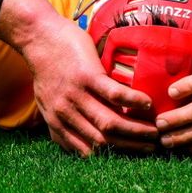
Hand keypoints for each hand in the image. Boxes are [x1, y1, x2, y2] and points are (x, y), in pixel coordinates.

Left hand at [22, 16, 158, 156]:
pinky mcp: (86, 75)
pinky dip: (132, 101)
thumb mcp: (45, 102)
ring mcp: (77, 95)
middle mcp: (67, 113)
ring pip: (110, 122)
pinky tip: (146, 103)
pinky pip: (113, 94)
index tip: (132, 156)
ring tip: (154, 129)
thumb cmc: (44, 67)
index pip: (89, 150)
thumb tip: (69, 144)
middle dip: (130, 147)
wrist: (37, 36)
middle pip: (104, 140)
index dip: (113, 156)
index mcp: (58, 122)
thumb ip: (58, 123)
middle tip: (152, 146)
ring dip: (135, 129)